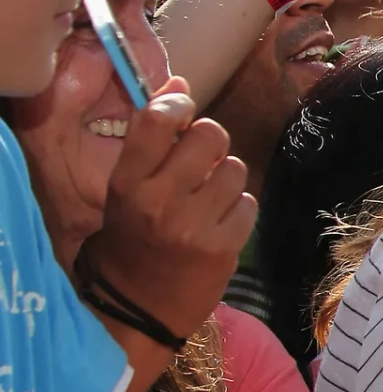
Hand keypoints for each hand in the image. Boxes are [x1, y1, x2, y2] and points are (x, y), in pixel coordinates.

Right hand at [86, 77, 254, 339]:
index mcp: (127, 183)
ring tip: (205, 200)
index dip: (178, 104)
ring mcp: (194, 225)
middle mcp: (160, 201)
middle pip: (210, 135)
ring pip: (235, 168)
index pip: (157, 119)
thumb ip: (151, 140)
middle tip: (199, 163)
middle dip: (211, 142)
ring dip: (226, 179)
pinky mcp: (224, 247)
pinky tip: (217, 225)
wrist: (137, 309)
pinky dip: (237, 210)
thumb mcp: (125, 189)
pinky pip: (248, 203)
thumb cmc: (132, 239)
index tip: (182, 111)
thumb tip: (180, 82)